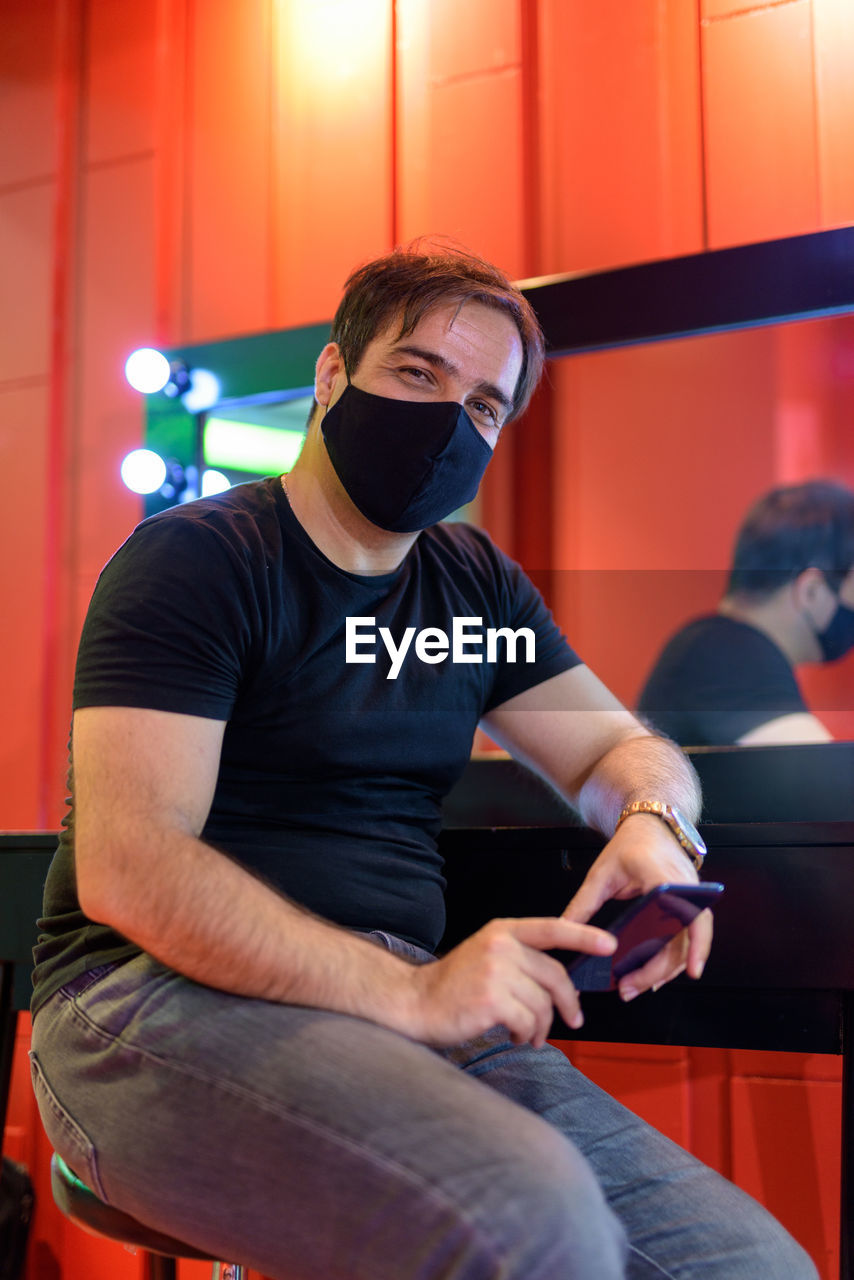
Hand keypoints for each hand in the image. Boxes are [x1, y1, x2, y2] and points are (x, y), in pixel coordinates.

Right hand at [405, 917, 616, 1047]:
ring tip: (530, 1034)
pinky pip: (528, 1021)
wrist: (415, 1003)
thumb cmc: (453, 987)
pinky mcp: (492, 999)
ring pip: (543, 1003)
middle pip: (555, 976)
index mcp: (502, 931)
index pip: (552, 928)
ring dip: (542, 1026)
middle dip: (568, 1004)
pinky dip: (527, 1034)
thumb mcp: (487, 957)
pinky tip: (516, 1036)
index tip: (609, 944)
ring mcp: (496, 971)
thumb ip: (521, 960)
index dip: (585, 936)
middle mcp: (501, 945)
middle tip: (572, 1022)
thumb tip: (562, 985)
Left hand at [562, 814, 712, 1000]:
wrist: (650, 826)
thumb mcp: (601, 874)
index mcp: (665, 879)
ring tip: (637, 986)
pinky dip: (671, 958)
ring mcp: (690, 899)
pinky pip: (685, 937)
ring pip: (687, 943)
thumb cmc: (630, 845)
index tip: (693, 970)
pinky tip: (653, 975)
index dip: (697, 945)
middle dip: (659, 971)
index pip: (691, 916)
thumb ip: (583, 904)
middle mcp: (685, 891)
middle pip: (684, 940)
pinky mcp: (687, 906)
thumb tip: (564, 930)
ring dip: (665, 970)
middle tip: (631, 988)